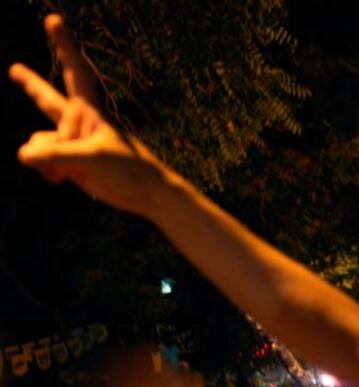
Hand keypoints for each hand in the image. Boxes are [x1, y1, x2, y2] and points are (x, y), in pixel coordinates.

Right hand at [9, 15, 166, 215]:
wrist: (145, 194)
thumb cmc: (127, 169)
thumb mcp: (90, 159)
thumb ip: (55, 155)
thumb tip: (23, 155)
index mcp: (88, 110)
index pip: (74, 70)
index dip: (63, 45)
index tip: (53, 19)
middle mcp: (78, 122)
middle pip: (46, 100)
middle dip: (31, 85)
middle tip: (13, 68)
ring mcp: (72, 142)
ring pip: (38, 142)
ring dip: (46, 159)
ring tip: (70, 171)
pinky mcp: (70, 162)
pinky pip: (41, 160)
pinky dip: (48, 171)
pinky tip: (64, 179)